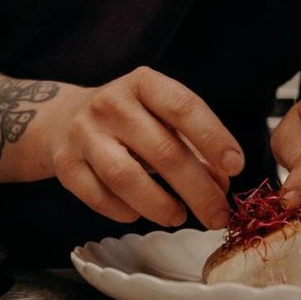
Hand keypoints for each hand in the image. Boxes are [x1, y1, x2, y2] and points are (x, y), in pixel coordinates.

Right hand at [46, 66, 243, 228]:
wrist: (63, 118)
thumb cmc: (129, 119)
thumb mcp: (161, 117)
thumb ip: (194, 145)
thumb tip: (221, 184)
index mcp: (143, 83)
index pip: (183, 107)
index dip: (213, 137)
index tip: (236, 166)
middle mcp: (111, 104)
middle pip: (162, 151)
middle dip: (198, 189)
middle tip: (218, 214)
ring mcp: (83, 134)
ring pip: (126, 178)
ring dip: (160, 205)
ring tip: (180, 216)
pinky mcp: (65, 165)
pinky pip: (100, 197)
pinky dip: (126, 211)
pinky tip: (141, 213)